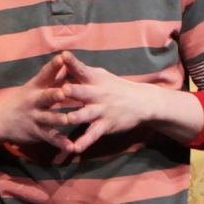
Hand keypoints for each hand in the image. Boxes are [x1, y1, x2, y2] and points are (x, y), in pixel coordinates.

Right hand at [0, 54, 75, 155]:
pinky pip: (51, 138)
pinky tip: (71, 147)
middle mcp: (34, 101)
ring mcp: (35, 117)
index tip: (63, 56)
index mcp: (35, 87)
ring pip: (49, 118)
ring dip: (59, 119)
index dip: (54, 66)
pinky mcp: (37, 132)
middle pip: (46, 96)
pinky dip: (61, 143)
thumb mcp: (34, 87)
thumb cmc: (23, 100)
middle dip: (54, 94)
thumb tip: (68, 60)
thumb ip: (52, 76)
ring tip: (69, 120)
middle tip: (64, 92)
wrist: (0, 121)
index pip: (45, 74)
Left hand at [56, 55, 200, 154]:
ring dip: (77, 116)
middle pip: (83, 92)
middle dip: (73, 90)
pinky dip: (84, 142)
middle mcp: (97, 94)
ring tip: (67, 120)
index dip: (72, 62)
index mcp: (94, 80)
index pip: (82, 69)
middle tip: (63, 89)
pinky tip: (74, 148)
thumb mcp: (100, 75)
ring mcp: (101, 111)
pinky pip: (93, 135)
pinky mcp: (105, 126)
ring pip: (86, 114)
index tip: (63, 55)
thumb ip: (81, 71)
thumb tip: (61, 58)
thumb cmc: (114, 87)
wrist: (142, 102)